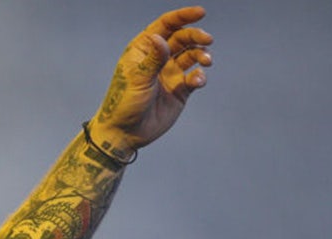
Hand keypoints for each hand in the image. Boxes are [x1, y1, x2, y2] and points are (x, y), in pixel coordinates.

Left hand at [88, 6, 212, 159]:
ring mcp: (170, 73)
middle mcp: (158, 58)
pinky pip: (195, 77)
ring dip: (202, 54)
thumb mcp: (138, 78)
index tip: (201, 13)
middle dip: (196, 36)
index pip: (165, 26)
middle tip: (208, 40)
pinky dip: (200, 76)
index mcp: (143, 49)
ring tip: (207, 61)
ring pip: (192, 55)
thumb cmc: (123, 103)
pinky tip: (198, 81)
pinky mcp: (180, 90)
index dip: (183, 16)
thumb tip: (160, 37)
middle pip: (182, 38)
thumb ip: (153, 58)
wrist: (125, 133)